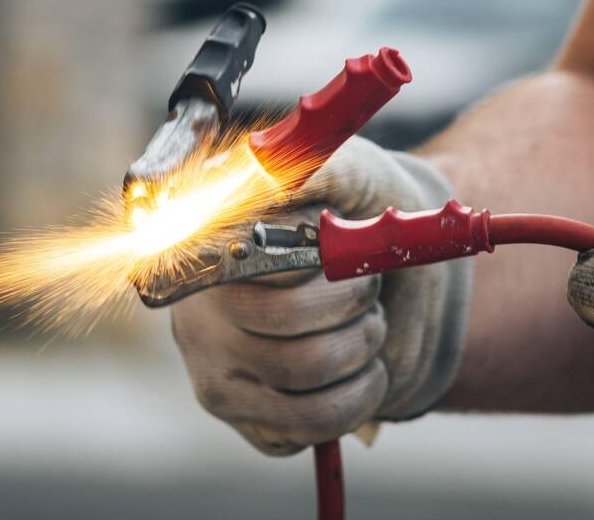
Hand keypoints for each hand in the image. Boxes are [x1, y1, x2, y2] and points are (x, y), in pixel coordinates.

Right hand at [170, 137, 471, 454]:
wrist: (395, 275)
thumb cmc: (361, 214)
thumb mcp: (349, 175)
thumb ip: (314, 168)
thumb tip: (277, 175)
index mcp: (209, 242)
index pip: (238, 254)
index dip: (304, 256)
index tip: (336, 240)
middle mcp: (197, 309)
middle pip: (282, 318)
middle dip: (350, 300)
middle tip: (367, 286)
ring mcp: (216, 371)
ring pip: (304, 374)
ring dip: (362, 348)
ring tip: (369, 327)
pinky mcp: (248, 421)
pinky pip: (308, 426)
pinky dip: (358, 398)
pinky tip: (362, 372)